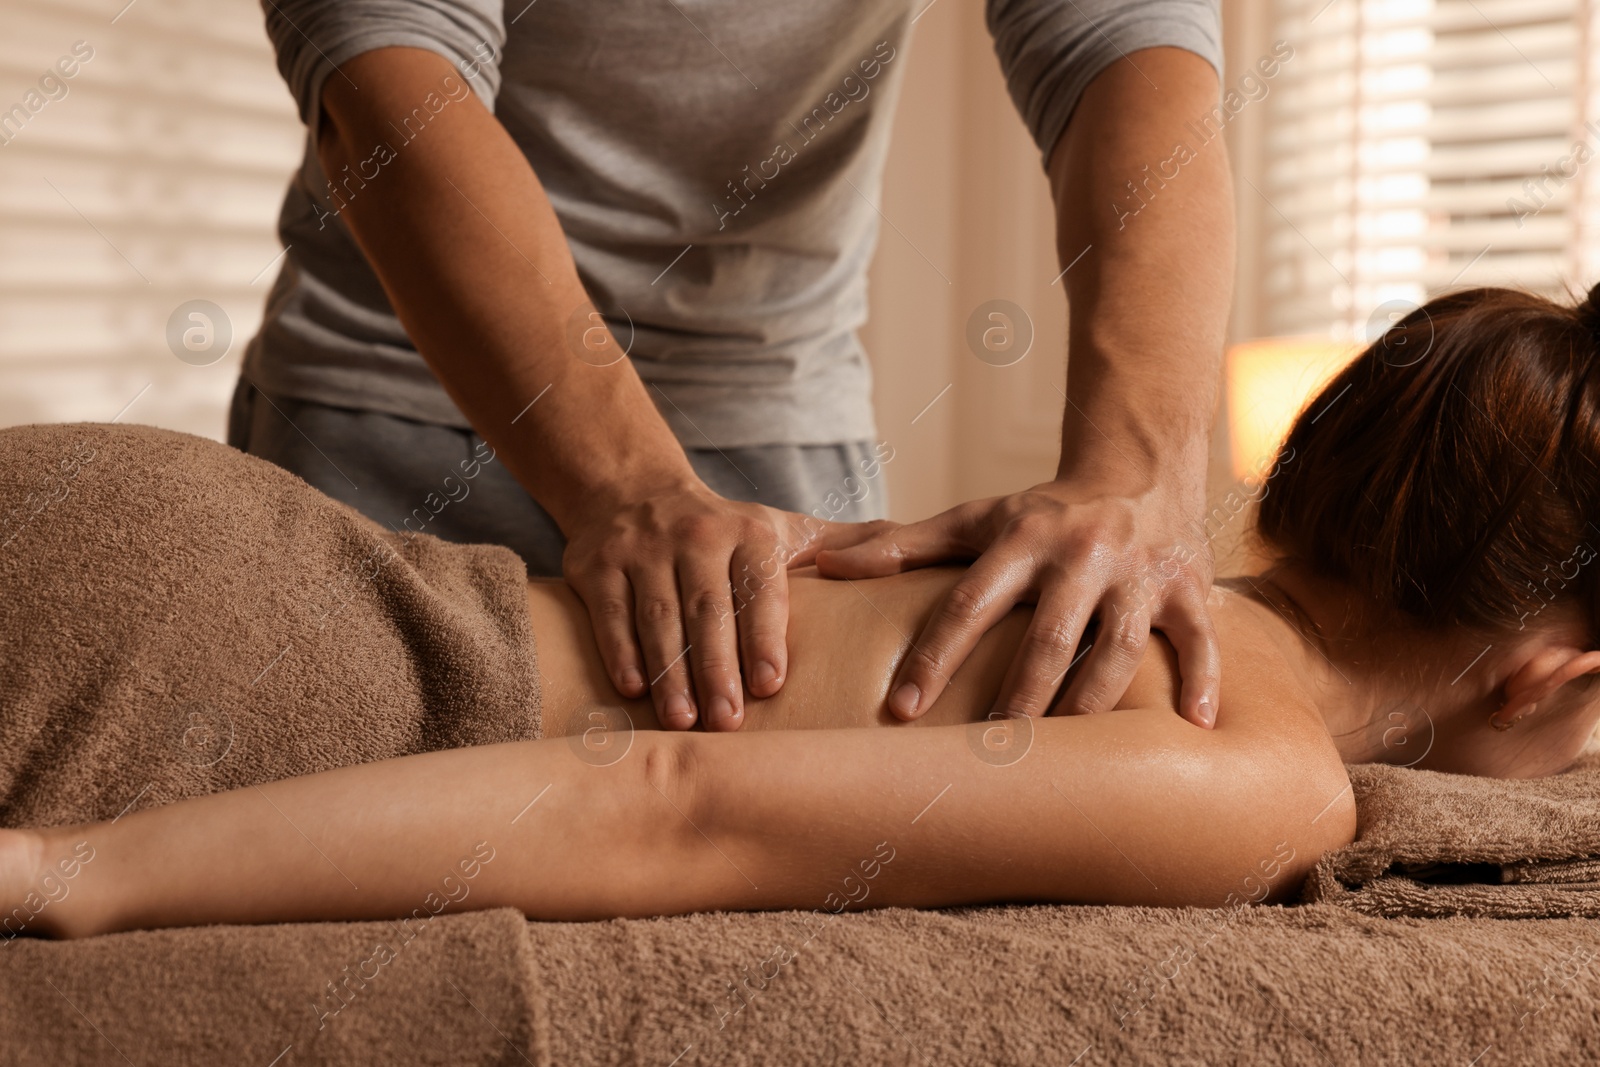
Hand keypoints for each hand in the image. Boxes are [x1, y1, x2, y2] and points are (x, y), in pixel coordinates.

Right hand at [562, 481, 884, 730]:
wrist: (631, 490)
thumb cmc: (723, 530)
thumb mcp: (782, 529)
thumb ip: (843, 549)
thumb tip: (917, 557)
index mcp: (749, 534)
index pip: (759, 588)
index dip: (764, 635)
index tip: (772, 684)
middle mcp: (695, 536)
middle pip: (707, 609)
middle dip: (717, 668)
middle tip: (728, 724)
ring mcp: (642, 549)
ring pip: (657, 616)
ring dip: (670, 671)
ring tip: (683, 722)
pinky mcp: (595, 564)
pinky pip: (608, 612)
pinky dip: (620, 651)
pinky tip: (632, 691)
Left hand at [814, 481, 1219, 726]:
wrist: (1138, 466)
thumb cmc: (1042, 512)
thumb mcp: (975, 520)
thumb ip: (901, 548)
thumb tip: (825, 568)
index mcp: (1024, 539)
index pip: (970, 601)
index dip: (936, 655)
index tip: (903, 709)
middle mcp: (1083, 555)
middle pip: (1050, 635)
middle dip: (1020, 694)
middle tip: (990, 749)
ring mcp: (1140, 573)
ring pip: (1119, 646)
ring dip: (1093, 702)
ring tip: (1065, 755)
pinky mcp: (1188, 589)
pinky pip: (1201, 638)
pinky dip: (1204, 681)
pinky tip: (1195, 727)